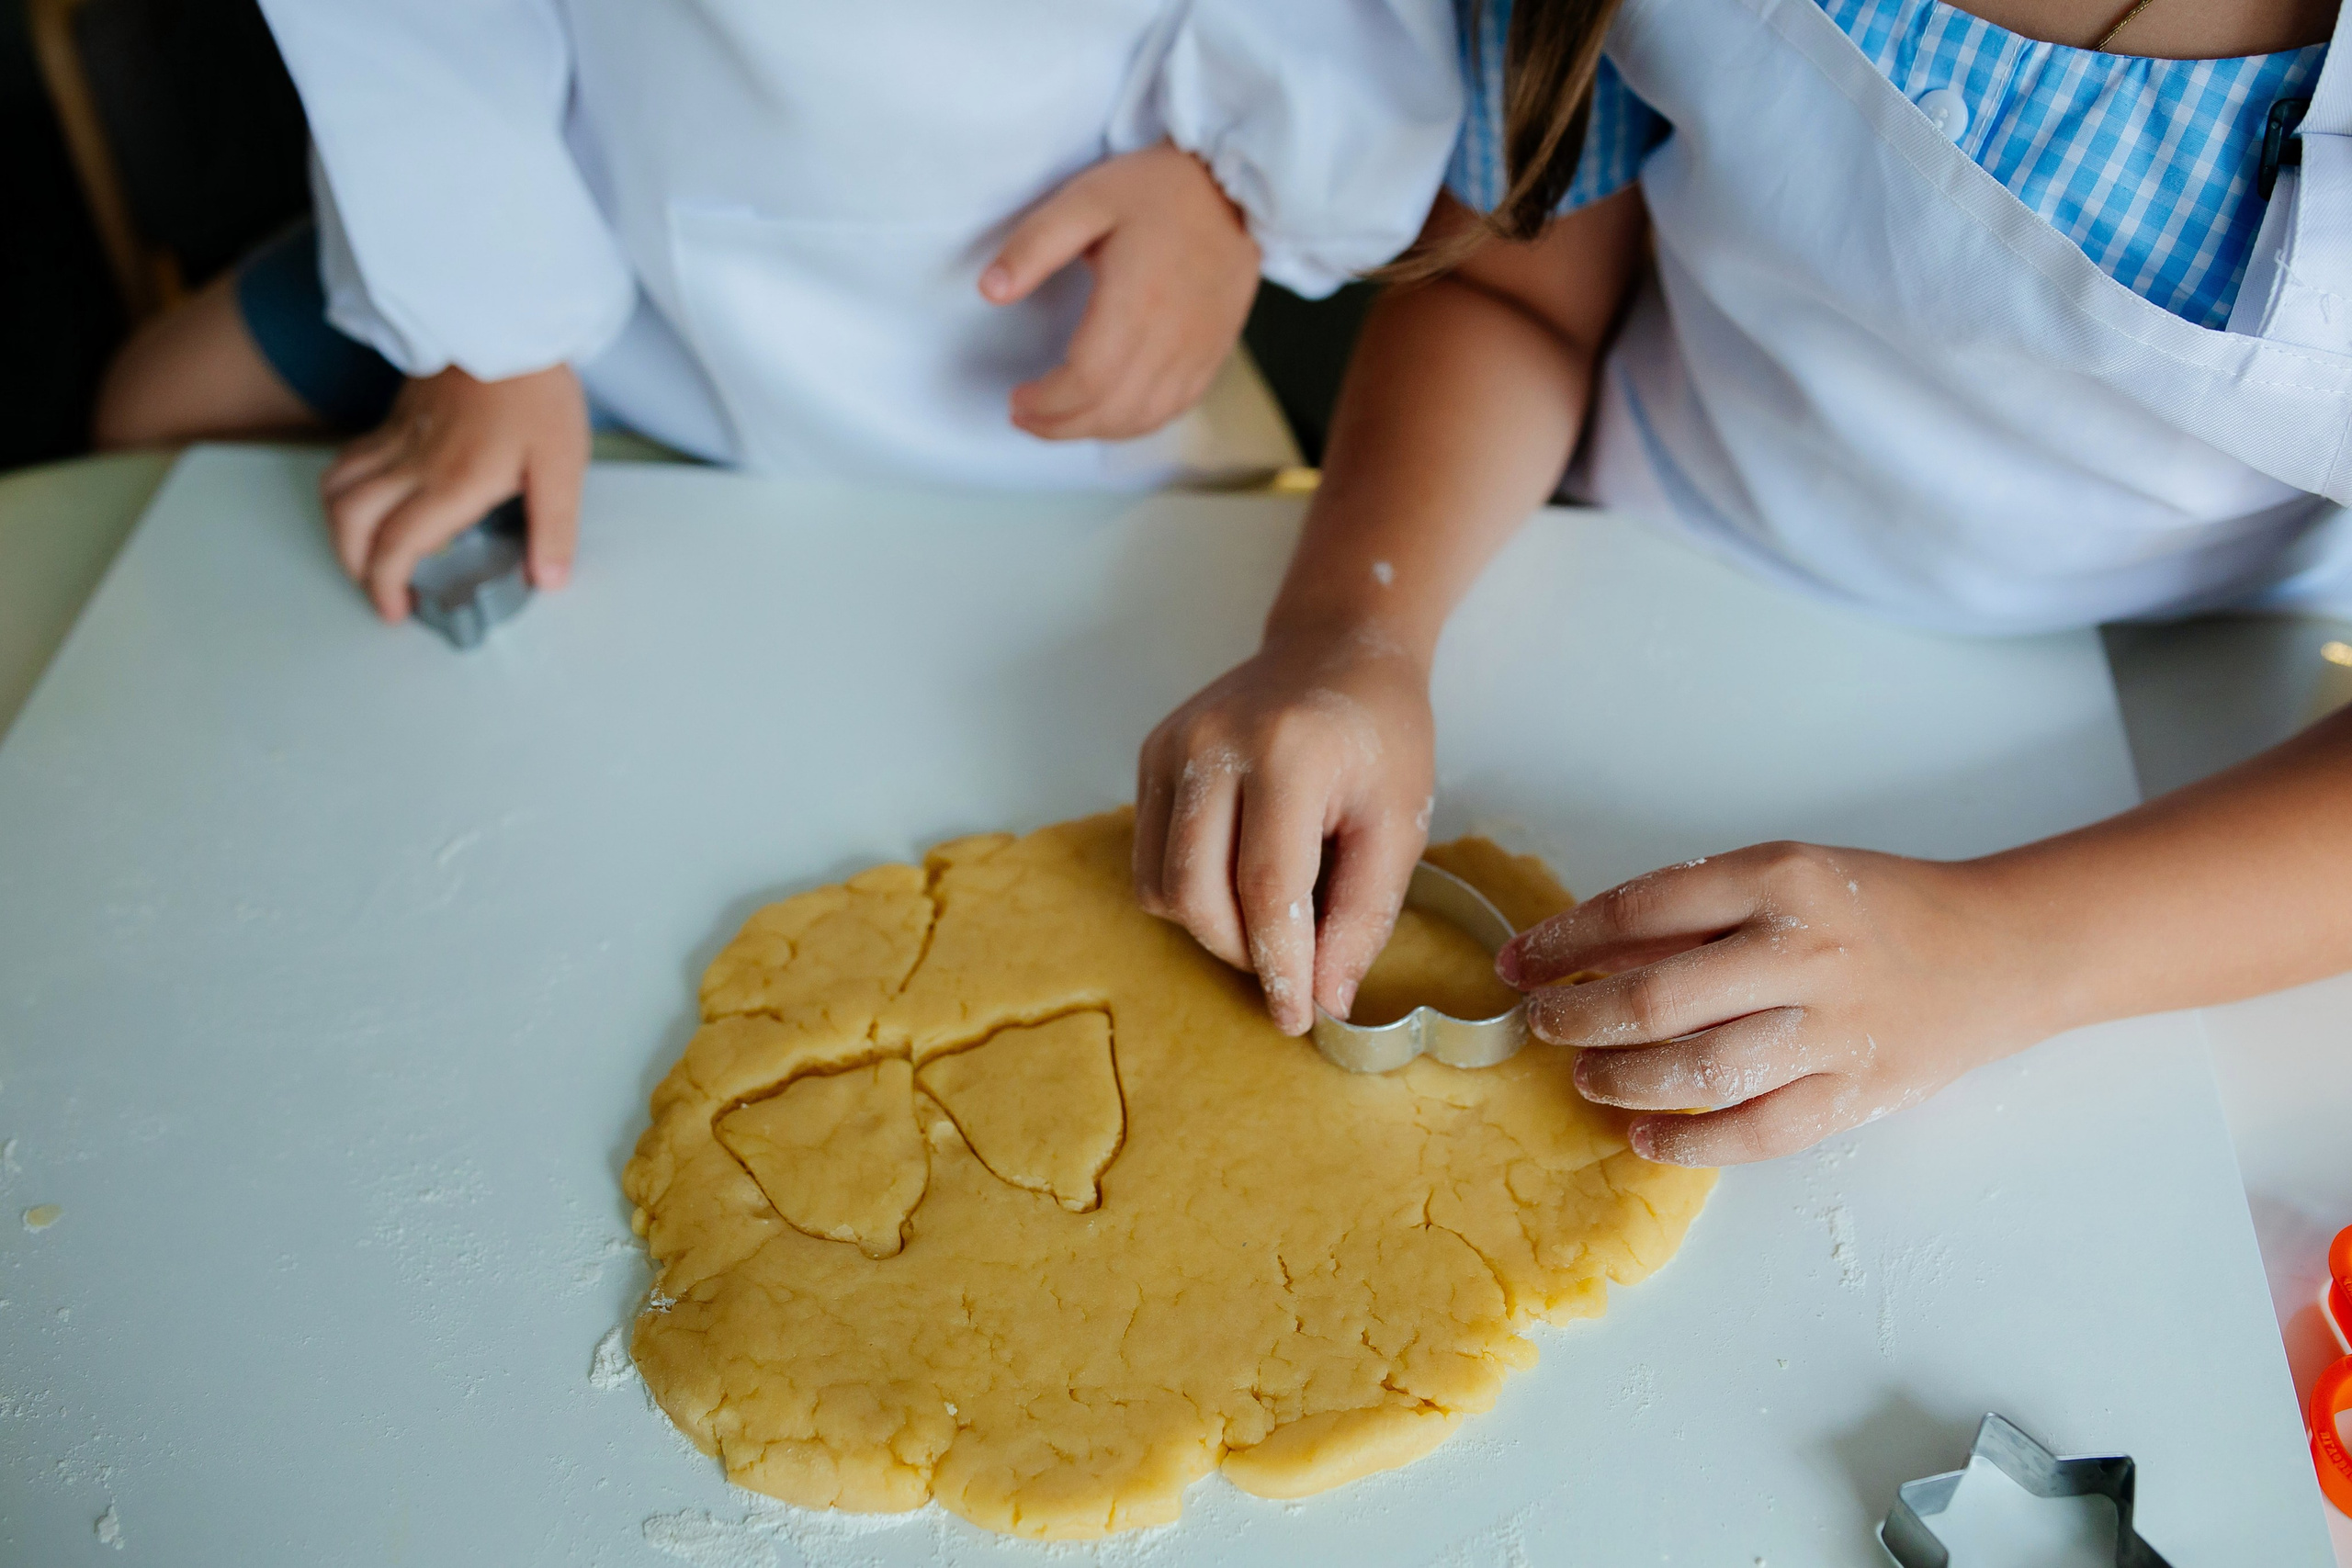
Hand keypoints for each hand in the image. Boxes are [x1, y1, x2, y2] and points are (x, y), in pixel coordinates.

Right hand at [320, 363, 589, 620]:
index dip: (386, 584)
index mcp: (453, 481)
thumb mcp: (563, 465)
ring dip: (340, 528)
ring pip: (337, 486)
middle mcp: (413, 462)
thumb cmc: (537, 391)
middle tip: (376, 589)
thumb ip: (554, 527)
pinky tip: (371, 501)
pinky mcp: (395, 415)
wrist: (510, 321)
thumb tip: (548, 580)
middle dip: (352, 564)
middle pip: (351, 520)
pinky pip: (349, 457)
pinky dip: (345, 489)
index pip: (398, 545)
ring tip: (365, 553)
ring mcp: (398, 435)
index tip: (396, 609)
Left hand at [980, 142, 1260, 441]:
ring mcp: (1198, 351)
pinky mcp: (1212, 355)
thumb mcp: (1085, 199)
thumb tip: (990, 291)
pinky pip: (1173, 409)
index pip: (1087, 381)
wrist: (1233, 188)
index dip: (1047, 404)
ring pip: (1142, 419)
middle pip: (1111, 411)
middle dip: (1061, 426)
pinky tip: (1108, 412)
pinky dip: (1133, 423)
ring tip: (1059, 420)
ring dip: (1095, 430)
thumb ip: (1033, 246)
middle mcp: (1172, 337)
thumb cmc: (1157, 190)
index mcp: (1136, 301)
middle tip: (1026, 416)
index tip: (1017, 399)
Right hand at [1134, 623, 1434, 1035]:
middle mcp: (1214, 743)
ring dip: (1213, 927)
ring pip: (1161, 886)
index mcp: (1290, 753)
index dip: (1281, 967)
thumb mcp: (1401, 823)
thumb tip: (1326, 1000)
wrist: (1336, 649)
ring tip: (1268, 915)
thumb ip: (1364, 914)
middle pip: (1199, 894)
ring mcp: (1171, 746)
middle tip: (1292, 962)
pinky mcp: (1150, 755)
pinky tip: (1238, 874)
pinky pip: (1149, 859)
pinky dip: (1190, 891)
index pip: (1268, 888)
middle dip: (1243, 952)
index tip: (1298, 1018)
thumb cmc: (1380, 736)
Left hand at [1497, 843, 2050, 1165]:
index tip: (1518, 962)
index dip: (1564, 941)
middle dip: (1578, 1017)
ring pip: (1700, 1070)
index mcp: (1778, 879)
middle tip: (1544, 1026)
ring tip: (1586, 1077)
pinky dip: (1691, 1143)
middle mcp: (1804, 950)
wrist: (1999, 949)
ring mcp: (1834, 1028)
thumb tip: (1585, 953)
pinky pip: (1758, 1131)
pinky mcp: (1858, 1092)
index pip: (1641, 910)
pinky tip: (1643, 1135)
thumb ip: (1693, 914)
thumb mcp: (1782, 876)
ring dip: (1623, 1079)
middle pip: (1657, 997)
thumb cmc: (1874, 907)